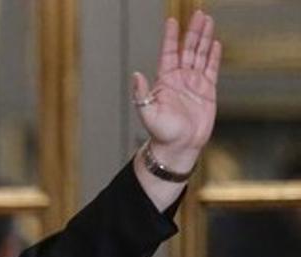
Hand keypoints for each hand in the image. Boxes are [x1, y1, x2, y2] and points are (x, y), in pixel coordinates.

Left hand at [132, 10, 221, 172]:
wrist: (179, 146)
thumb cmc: (161, 132)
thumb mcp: (147, 112)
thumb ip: (141, 93)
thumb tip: (136, 75)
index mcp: (165, 80)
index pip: (169, 52)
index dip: (170, 37)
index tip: (172, 21)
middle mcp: (180, 78)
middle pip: (187, 49)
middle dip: (193, 31)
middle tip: (198, 14)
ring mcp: (194, 83)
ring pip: (200, 55)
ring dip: (204, 38)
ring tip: (208, 21)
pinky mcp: (207, 91)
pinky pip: (212, 69)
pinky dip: (214, 56)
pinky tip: (216, 44)